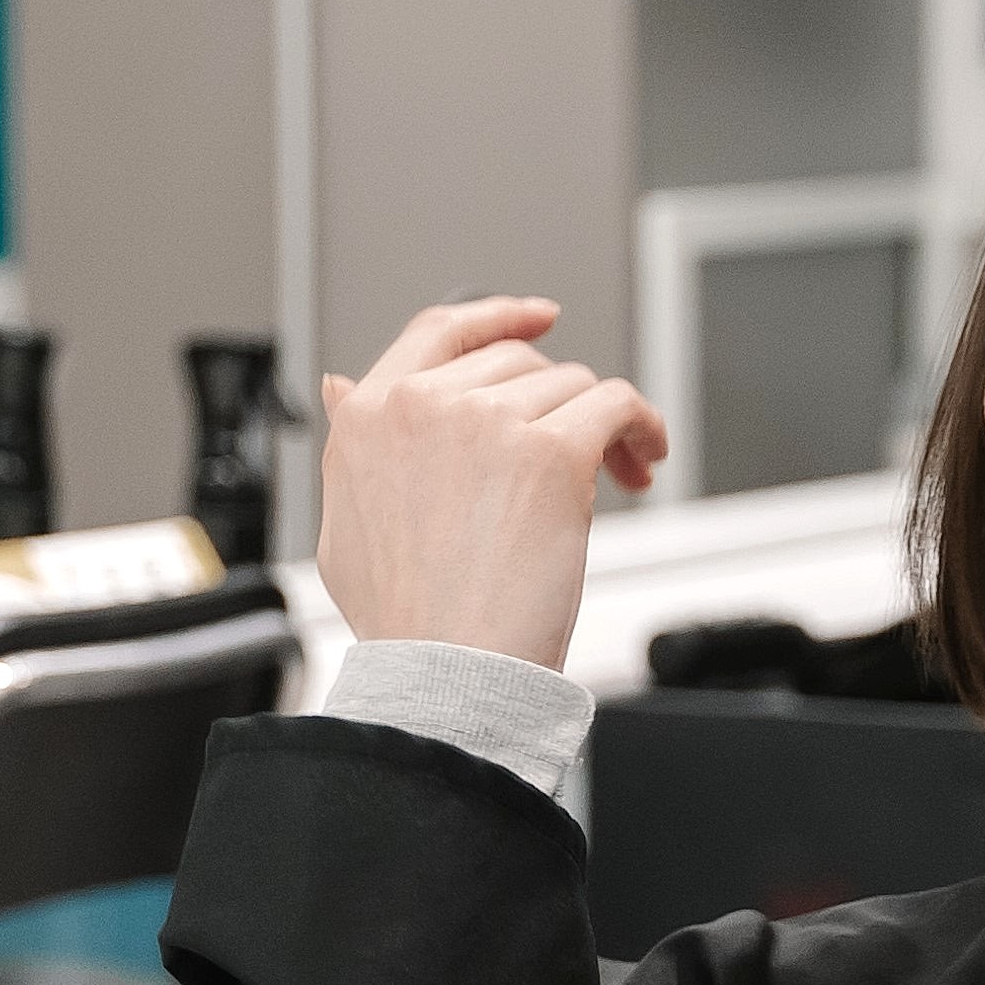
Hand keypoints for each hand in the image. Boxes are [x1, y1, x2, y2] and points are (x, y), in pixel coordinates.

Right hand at [310, 297, 668, 668]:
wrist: (445, 669)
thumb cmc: (403, 618)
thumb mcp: (344, 521)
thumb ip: (350, 445)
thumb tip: (340, 389)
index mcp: (368, 416)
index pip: (438, 331)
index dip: (495, 315)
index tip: (536, 317)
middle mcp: (424, 405)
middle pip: (518, 363)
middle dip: (557, 400)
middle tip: (584, 449)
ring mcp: (488, 422)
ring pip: (570, 385)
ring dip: (601, 425)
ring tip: (614, 473)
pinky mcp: (551, 450)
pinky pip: (615, 403)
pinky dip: (641, 425)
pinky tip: (644, 456)